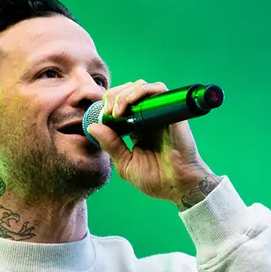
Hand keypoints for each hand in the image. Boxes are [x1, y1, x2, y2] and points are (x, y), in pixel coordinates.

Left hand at [86, 79, 220, 207]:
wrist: (178, 185)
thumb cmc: (155, 178)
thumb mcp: (125, 163)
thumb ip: (110, 145)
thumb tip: (92, 126)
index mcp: (138, 127)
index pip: (121, 103)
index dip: (108, 103)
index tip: (101, 115)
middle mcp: (149, 117)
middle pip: (129, 90)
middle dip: (113, 96)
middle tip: (107, 112)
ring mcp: (160, 113)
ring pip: (141, 86)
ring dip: (124, 93)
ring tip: (117, 111)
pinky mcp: (171, 111)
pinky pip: (158, 89)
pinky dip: (141, 90)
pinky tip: (130, 102)